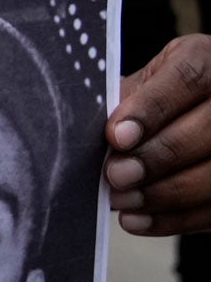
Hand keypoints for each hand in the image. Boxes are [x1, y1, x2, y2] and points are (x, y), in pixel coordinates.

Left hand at [107, 35, 210, 235]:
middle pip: (207, 130)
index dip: (151, 110)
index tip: (117, 136)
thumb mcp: (146, 82)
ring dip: (164, 194)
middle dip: (156, 158)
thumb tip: (83, 129)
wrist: (195, 108)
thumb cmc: (160, 94)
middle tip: (116, 176)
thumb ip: (124, 100)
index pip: (187, 79)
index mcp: (206, 61)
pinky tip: (139, 221)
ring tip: (122, 202)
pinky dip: (175, 219)